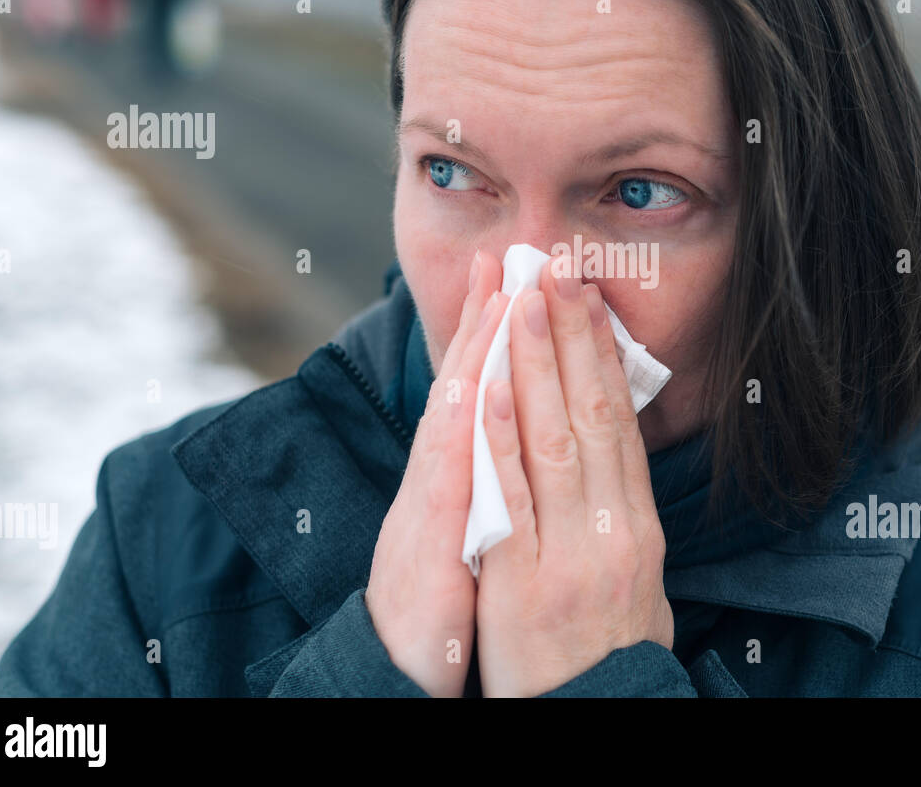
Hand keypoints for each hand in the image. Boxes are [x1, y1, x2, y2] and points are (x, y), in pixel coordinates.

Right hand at [364, 250, 508, 696]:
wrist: (403, 665)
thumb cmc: (446, 599)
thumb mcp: (475, 528)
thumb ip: (492, 479)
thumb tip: (517, 437)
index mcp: (459, 473)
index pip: (483, 391)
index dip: (498, 334)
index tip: (515, 278)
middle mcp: (441, 478)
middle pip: (466, 386)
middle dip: (487, 320)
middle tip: (504, 255)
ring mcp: (430, 505)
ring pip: (455, 416)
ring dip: (477, 354)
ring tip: (498, 295)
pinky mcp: (428, 543)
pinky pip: (448, 481)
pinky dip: (464, 433)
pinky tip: (476, 391)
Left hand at [475, 253, 672, 696]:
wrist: (601, 724)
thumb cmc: (614, 663)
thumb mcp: (643, 593)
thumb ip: (626, 531)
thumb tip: (621, 480)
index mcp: (639, 528)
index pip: (618, 423)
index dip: (602, 357)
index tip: (587, 300)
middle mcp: (613, 529)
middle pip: (591, 414)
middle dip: (572, 336)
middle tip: (557, 266)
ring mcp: (570, 552)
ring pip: (552, 438)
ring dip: (536, 362)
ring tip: (525, 296)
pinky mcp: (524, 583)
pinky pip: (511, 497)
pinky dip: (500, 435)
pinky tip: (490, 384)